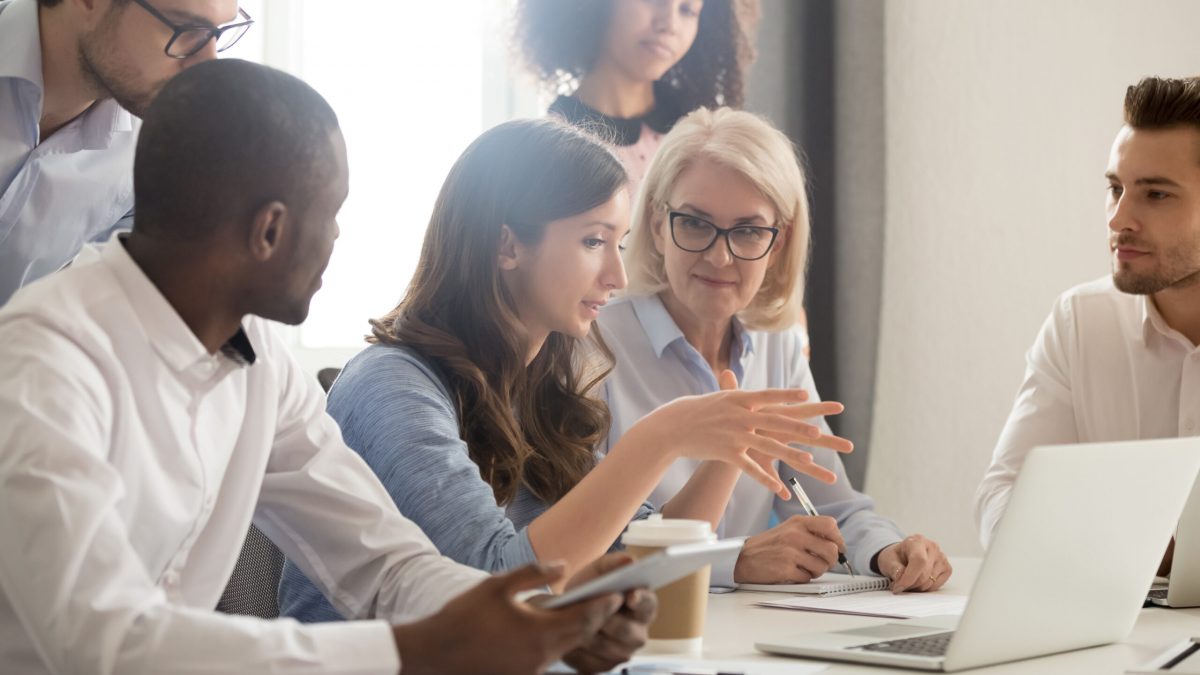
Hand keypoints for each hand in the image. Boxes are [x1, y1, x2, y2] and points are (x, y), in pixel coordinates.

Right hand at [392, 562, 621, 674]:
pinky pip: (551, 659)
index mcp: (538, 631)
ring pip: (567, 649)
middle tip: (613, 602)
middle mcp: (541, 655)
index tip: (618, 592)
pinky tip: (558, 631)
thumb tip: (564, 566)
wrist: (436, 652)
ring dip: (580, 631)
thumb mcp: (498, 585)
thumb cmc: (465, 614)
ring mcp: (532, 670)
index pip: (584, 618)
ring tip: (590, 614)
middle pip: (581, 636)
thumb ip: (534, 573)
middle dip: (598, 618)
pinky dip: (561, 643)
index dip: (604, 605)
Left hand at [561, 554, 656, 673]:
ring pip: (608, 649)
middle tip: (592, 612)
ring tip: (573, 624)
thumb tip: (630, 560)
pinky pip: (591, 663)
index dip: (640, 600)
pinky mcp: (603, 667)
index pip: (648, 604)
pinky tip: (568, 640)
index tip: (629, 595)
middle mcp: (638, 633)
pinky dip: (577, 652)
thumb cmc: (589, 588)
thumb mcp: (598, 571)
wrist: (566, 610)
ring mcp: (622, 653)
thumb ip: (613, 563)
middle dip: (609, 621)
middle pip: (629, 632)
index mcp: (643, 606)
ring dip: (589, 636)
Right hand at [633, 370, 852, 497]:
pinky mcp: (727, 453)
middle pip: (774, 422)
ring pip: (767, 446)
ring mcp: (734, 435)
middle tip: (819, 433)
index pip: (768, 396)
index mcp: (739, 399)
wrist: (672, 426)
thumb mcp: (718, 397)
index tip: (806, 397)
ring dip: (790, 454)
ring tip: (809, 461)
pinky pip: (750, 468)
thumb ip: (734, 391)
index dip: (788, 397)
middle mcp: (739, 415)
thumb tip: (741, 379)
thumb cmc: (695, 410)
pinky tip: (780, 488)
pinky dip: (766, 480)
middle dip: (798, 429)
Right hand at [733, 515, 845, 583]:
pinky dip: (803, 578)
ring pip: (822, 567)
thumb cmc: (769, 545)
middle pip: (831, 550)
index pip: (830, 525)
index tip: (837, 547)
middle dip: (831, 560)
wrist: (743, 557)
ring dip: (816, 571)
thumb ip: (811, 532)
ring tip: (804, 568)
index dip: (838, 539)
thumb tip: (836, 544)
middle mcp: (795, 535)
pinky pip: (807, 578)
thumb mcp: (789, 529)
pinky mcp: (785, 569)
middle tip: (823, 563)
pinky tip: (793, 573)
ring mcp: (790, 552)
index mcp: (798, 522)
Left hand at [876, 535, 951, 592]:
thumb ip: (893, 568)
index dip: (909, 578)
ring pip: (930, 582)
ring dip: (917, 588)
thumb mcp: (888, 560)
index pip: (919, 561)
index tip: (898, 587)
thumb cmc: (896, 557)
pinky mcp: (947, 568)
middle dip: (910, 585)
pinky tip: (918, 582)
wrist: (903, 555)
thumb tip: (900, 577)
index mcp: (917, 541)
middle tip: (899, 585)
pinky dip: (926, 588)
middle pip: (924, 575)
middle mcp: (932, 547)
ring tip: (907, 582)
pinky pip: (937, 586)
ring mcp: (942, 558)